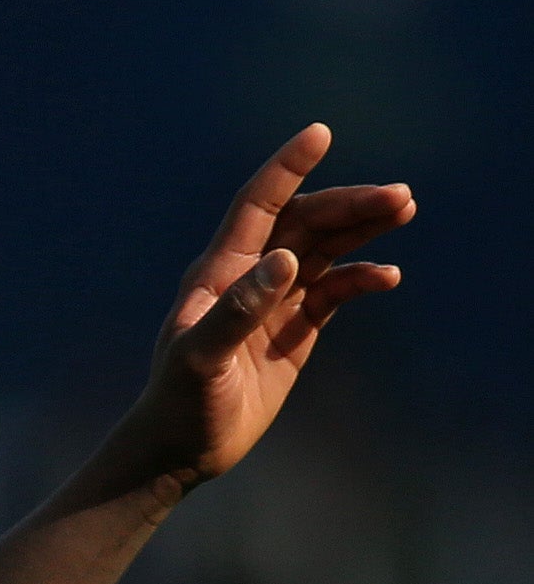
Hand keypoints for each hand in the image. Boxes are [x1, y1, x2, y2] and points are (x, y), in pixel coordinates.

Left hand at [110, 126, 410, 493]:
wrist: (182, 449)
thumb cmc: (180, 402)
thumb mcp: (203, 358)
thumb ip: (240, 309)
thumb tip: (286, 261)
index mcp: (218, 272)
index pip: (257, 206)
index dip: (286, 169)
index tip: (319, 133)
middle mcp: (248, 276)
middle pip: (306, 222)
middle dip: (349, 204)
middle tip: (399, 197)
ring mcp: (274, 300)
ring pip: (326, 249)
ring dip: (363, 228)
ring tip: (404, 210)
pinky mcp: (295, 328)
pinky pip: (336, 290)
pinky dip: (362, 278)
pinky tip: (387, 276)